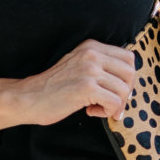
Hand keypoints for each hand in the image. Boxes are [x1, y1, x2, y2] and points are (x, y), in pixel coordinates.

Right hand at [0, 39, 135, 130]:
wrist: (29, 98)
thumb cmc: (53, 89)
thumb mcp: (78, 68)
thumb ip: (99, 68)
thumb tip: (127, 84)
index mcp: (92, 47)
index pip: (128, 58)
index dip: (128, 79)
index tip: (117, 93)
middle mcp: (92, 54)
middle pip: (130, 73)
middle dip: (125, 94)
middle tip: (111, 106)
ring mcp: (89, 69)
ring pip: (124, 89)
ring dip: (115, 106)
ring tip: (98, 109)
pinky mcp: (86, 87)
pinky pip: (114, 102)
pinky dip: (107, 112)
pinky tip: (91, 112)